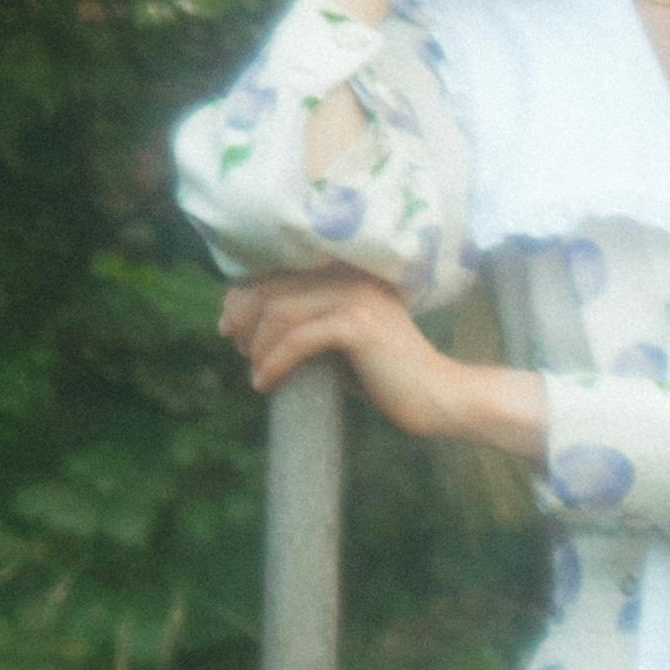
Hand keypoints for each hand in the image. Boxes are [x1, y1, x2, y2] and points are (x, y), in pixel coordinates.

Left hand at [221, 271, 541, 456]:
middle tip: (235, 347)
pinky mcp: (357, 327)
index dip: (245, 295)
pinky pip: (298, 340)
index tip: (230, 326)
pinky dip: (274, 363)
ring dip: (257, 345)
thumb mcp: (343, 342)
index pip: (280, 272)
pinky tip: (264, 383)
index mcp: (348, 274)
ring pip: (281, 313)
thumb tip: (253, 328)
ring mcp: (355, 299)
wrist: (440, 396)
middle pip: (274, 288)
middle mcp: (351, 277)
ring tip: (253, 369)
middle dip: (244, 318)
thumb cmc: (389, 376)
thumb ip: (311, 325)